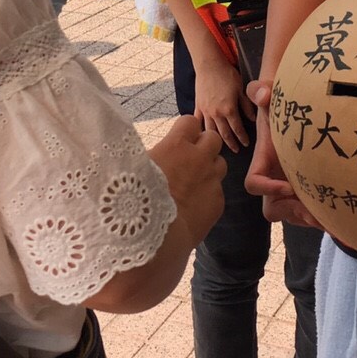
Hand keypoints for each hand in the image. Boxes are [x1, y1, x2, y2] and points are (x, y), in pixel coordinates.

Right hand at [148, 115, 226, 245]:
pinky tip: (194, 206)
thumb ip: (149, 154)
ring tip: (193, 183)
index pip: (190, 121)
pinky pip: (217, 191)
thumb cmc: (137, 199)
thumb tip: (147, 150)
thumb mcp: (136, 167)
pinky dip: (208, 194)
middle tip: (191, 159)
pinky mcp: (219, 202)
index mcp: (177, 145)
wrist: (156, 236)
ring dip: (209, 169)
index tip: (179, 140)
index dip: (185, 130)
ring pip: (220, 164)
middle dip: (204, 145)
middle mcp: (199, 158)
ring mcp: (212, 180)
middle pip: (213, 138)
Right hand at [193, 50, 255, 152]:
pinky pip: (198, 122)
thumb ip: (247, 105)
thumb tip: (254, 119)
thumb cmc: (227, 74)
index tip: (246, 144)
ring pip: (211, 131)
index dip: (242, 138)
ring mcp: (205, 111)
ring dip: (216, 140)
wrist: (209, 64)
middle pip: (224, 134)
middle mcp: (216, 113)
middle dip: (231, 143)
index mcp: (229, 109)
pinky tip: (201, 137)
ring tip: (220, 146)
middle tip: (236, 150)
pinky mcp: (198, 106)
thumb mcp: (241, 89)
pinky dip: (199, 130)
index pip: (237, 129)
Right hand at [243, 80, 320, 227]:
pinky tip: (344, 217)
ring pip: (293, 215)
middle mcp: (275, 179)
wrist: (294, 111)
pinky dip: (324, 218)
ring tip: (333, 215)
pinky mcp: (306, 191)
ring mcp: (290, 188)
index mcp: (264, 160)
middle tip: (316, 210)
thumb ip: (261, 90)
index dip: (267, 188)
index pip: (254, 183)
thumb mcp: (269, 94)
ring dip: (309, 218)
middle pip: (273, 208)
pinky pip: (309, 214)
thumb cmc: (279, 104)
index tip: (289, 186)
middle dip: (293, 211)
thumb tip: (264, 94)